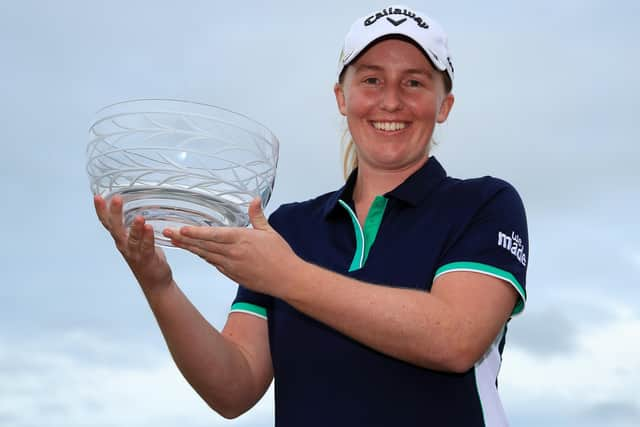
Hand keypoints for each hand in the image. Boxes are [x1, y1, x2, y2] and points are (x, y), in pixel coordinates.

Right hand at [93, 195, 172, 292]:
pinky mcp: (147, 259)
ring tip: (139, 217)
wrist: (155, 282)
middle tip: (116, 199)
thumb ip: (135, 226)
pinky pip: (146, 247)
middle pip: (116, 228)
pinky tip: (149, 228)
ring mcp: (134, 253)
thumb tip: (139, 207)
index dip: (101, 211)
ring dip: (135, 228)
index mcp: (121, 239)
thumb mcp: (137, 240)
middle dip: (115, 214)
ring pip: (132, 239)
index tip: (97, 197)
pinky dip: (148, 238)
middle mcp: (124, 245)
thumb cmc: (147, 258)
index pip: (108, 223)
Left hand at [165, 198, 299, 296]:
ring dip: (190, 248)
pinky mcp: (232, 275)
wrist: (286, 279)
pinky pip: (214, 263)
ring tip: (175, 241)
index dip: (195, 232)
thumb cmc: (280, 255)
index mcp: (241, 239)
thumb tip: (254, 199)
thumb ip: (257, 215)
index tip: (181, 228)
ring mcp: (231, 265)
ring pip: (205, 255)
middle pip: (204, 245)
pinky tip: (195, 252)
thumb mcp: (269, 231)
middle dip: (184, 239)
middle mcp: (233, 253)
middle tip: (168, 232)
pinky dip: (203, 256)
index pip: (213, 235)